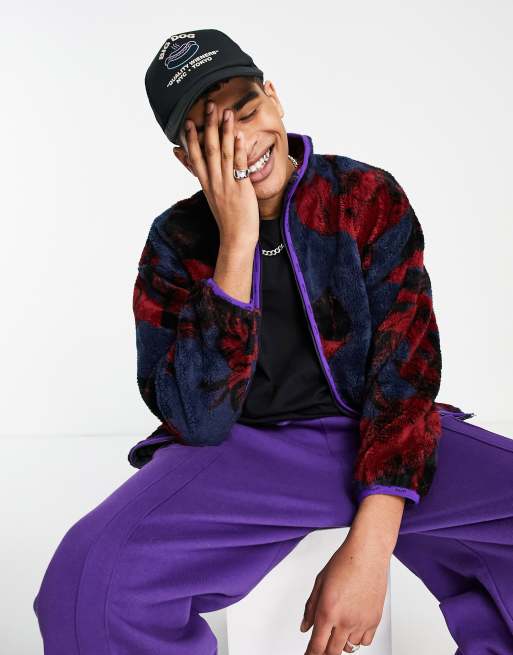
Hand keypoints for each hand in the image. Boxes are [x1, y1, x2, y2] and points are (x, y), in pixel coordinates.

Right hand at [183, 101, 259, 246]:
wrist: (236, 238)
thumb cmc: (228, 219)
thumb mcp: (213, 198)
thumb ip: (208, 181)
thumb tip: (205, 172)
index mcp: (206, 184)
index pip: (195, 157)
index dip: (191, 138)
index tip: (189, 121)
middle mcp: (214, 182)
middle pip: (208, 149)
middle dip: (209, 126)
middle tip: (210, 105)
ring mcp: (227, 184)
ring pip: (223, 153)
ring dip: (224, 131)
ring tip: (227, 113)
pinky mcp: (241, 189)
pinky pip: (239, 165)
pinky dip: (239, 149)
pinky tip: (239, 135)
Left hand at [300, 531, 389, 653]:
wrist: (368, 553)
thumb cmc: (344, 562)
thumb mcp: (319, 582)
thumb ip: (311, 607)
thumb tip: (305, 626)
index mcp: (328, 611)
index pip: (317, 645)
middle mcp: (345, 620)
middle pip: (333, 651)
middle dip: (325, 652)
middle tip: (321, 646)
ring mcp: (362, 621)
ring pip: (349, 647)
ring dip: (341, 643)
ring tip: (338, 629)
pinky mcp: (375, 619)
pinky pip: (365, 641)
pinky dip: (357, 639)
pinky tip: (352, 627)